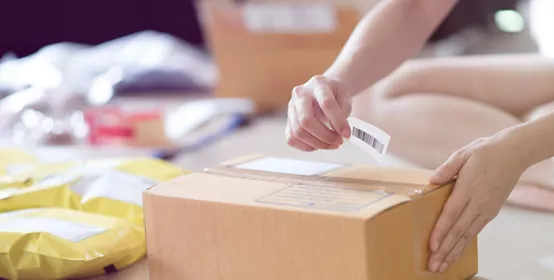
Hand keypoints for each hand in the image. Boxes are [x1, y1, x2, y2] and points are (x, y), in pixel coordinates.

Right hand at [286, 75, 351, 151]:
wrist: (322, 90)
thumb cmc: (334, 95)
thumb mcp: (345, 98)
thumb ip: (342, 114)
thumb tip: (340, 133)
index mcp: (318, 84)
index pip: (326, 103)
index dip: (338, 121)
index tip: (347, 134)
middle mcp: (300, 94)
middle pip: (306, 120)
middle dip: (325, 136)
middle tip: (339, 141)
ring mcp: (291, 107)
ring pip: (298, 132)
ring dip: (317, 144)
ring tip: (331, 144)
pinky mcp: (288, 120)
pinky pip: (291, 139)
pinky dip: (306, 147)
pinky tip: (318, 145)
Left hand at [427, 132, 530, 272]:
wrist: (515, 153)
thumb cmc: (486, 151)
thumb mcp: (463, 154)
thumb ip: (447, 168)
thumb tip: (431, 180)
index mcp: (469, 188)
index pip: (451, 214)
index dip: (441, 232)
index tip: (432, 247)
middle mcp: (479, 202)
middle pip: (459, 231)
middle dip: (445, 250)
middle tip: (433, 267)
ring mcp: (487, 208)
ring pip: (468, 235)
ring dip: (454, 252)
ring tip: (442, 266)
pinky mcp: (491, 211)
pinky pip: (476, 231)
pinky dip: (465, 244)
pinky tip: (456, 252)